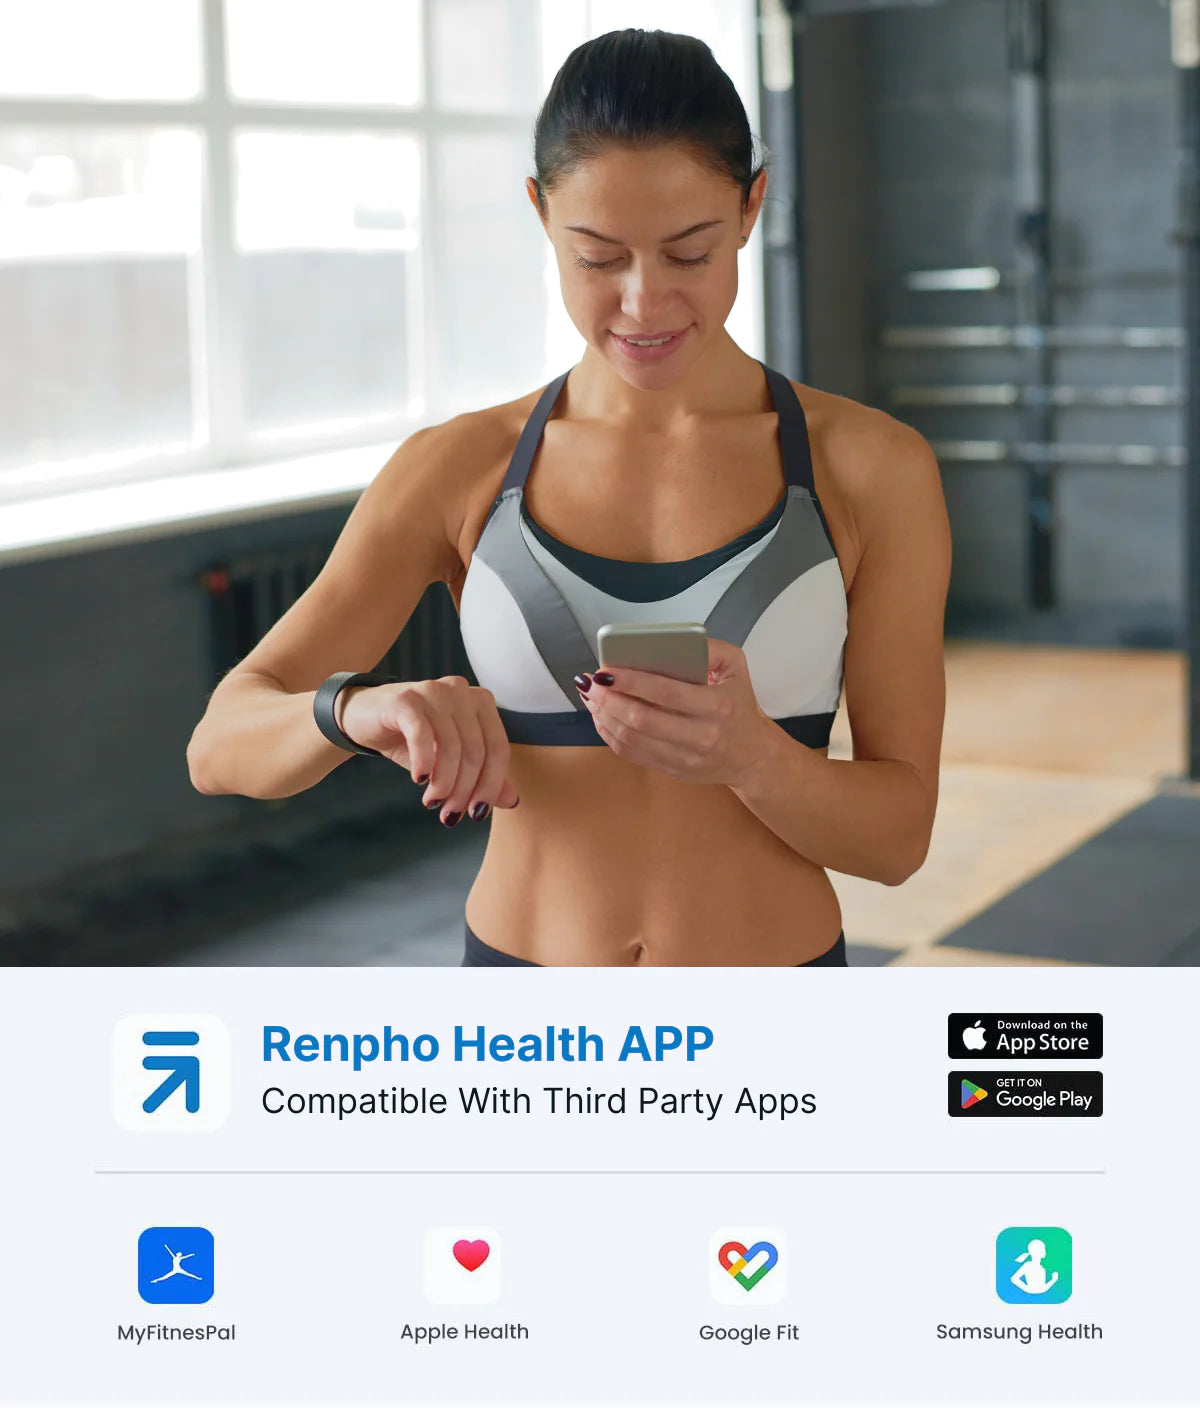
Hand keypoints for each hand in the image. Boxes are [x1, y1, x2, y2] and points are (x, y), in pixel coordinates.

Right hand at [337, 676, 518, 823]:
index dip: (491, 785)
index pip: (499, 748)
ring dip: (444, 783)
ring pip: (452, 746)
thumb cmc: (412, 739)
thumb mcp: (449, 760)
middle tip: (450, 814)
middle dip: (465, 790)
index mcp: (480, 702)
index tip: (476, 814)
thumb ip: (482, 776)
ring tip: (432, 802)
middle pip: (477, 750)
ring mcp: (434, 690)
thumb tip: (512, 801)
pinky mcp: (406, 699)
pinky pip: (423, 735)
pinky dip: (424, 763)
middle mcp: (461, 691)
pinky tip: (418, 780)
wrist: (363, 718)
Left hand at [576, 637, 774, 787]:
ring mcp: (686, 758)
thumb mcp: (736, 667)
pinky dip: (610, 735)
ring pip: (632, 739)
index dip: (631, 680)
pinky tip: (602, 717)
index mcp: (717, 706)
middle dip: (608, 700)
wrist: (752, 756)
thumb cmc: (739, 706)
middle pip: (642, 719)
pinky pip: (632, 754)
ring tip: (592, 697)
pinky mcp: (672, 770)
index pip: (666, 692)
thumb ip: (709, 648)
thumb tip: (673, 639)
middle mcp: (702, 735)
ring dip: (604, 717)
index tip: (606, 669)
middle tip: (592, 683)